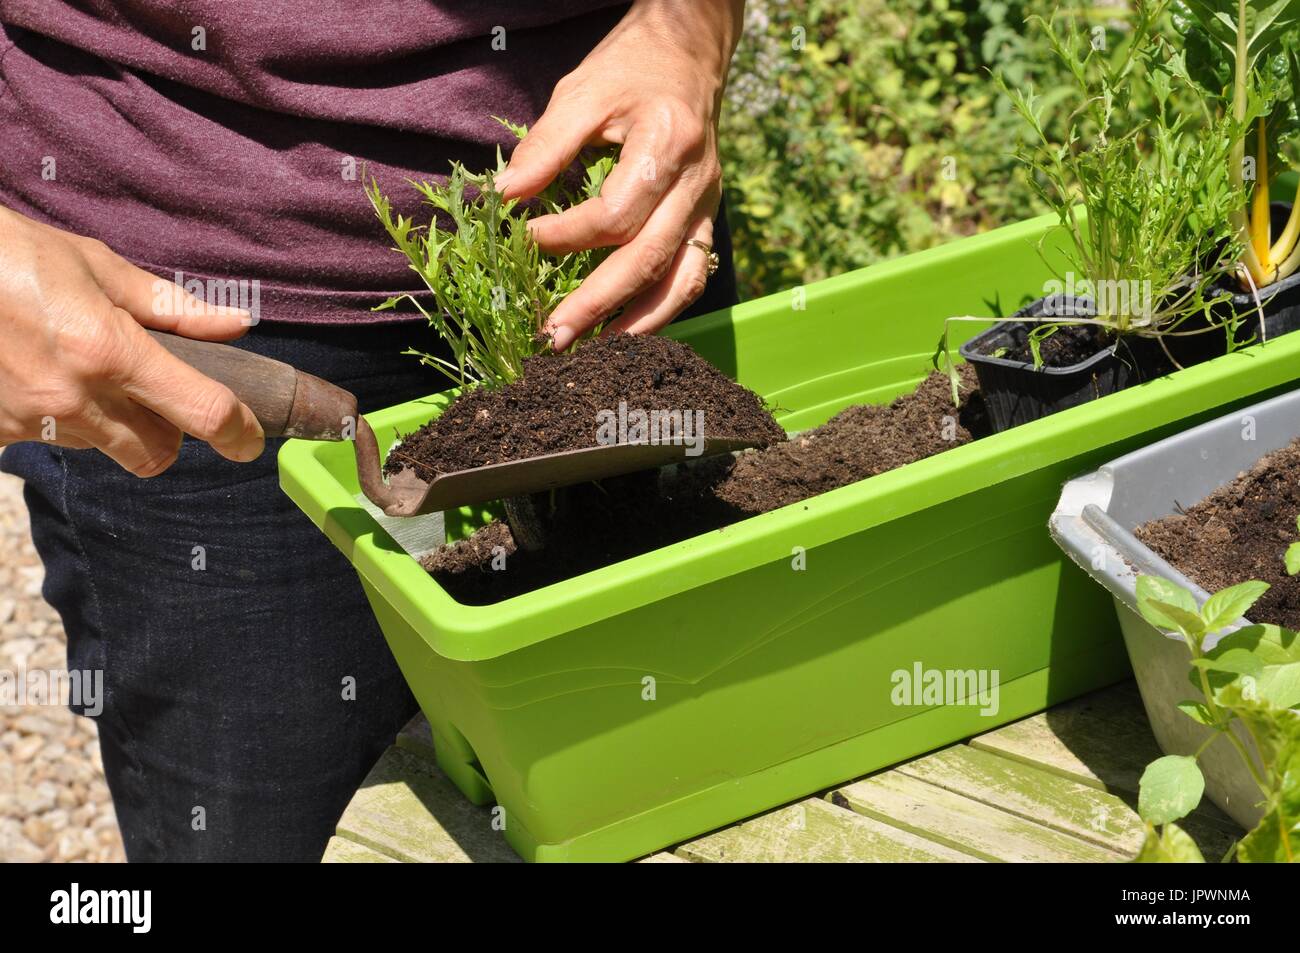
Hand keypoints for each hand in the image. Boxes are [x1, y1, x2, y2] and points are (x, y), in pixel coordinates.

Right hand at [0, 206, 263, 475]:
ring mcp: (32, 419)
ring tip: (79, 368)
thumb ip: (172, 308)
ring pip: (103, 448)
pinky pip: (51, 441)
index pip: (201, 412)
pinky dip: (58, 419)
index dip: (237, 432)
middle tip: (153, 396)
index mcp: (112, 351)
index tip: (248, 440)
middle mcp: (75, 395)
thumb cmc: (17, 255)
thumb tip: (235, 326)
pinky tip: (39, 376)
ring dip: (108, 423)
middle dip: (166, 434)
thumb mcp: (98, 267)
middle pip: (155, 454)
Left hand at [495, 0, 743, 349]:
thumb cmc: (631, 68)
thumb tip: (505, 196)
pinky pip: (690, 276)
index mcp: (666, 144)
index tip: (524, 237)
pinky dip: (660, 310)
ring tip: (594, 352)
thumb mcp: (581, 91)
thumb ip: (545, 145)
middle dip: (598, 304)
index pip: (614, 214)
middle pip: (648, 259)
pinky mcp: (706, 220)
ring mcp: (707, 207)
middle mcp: (696, 183)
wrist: (690, 53)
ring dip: (638, 324)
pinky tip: (626, 331)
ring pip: (681, 281)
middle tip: (553, 336)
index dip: (565, 235)